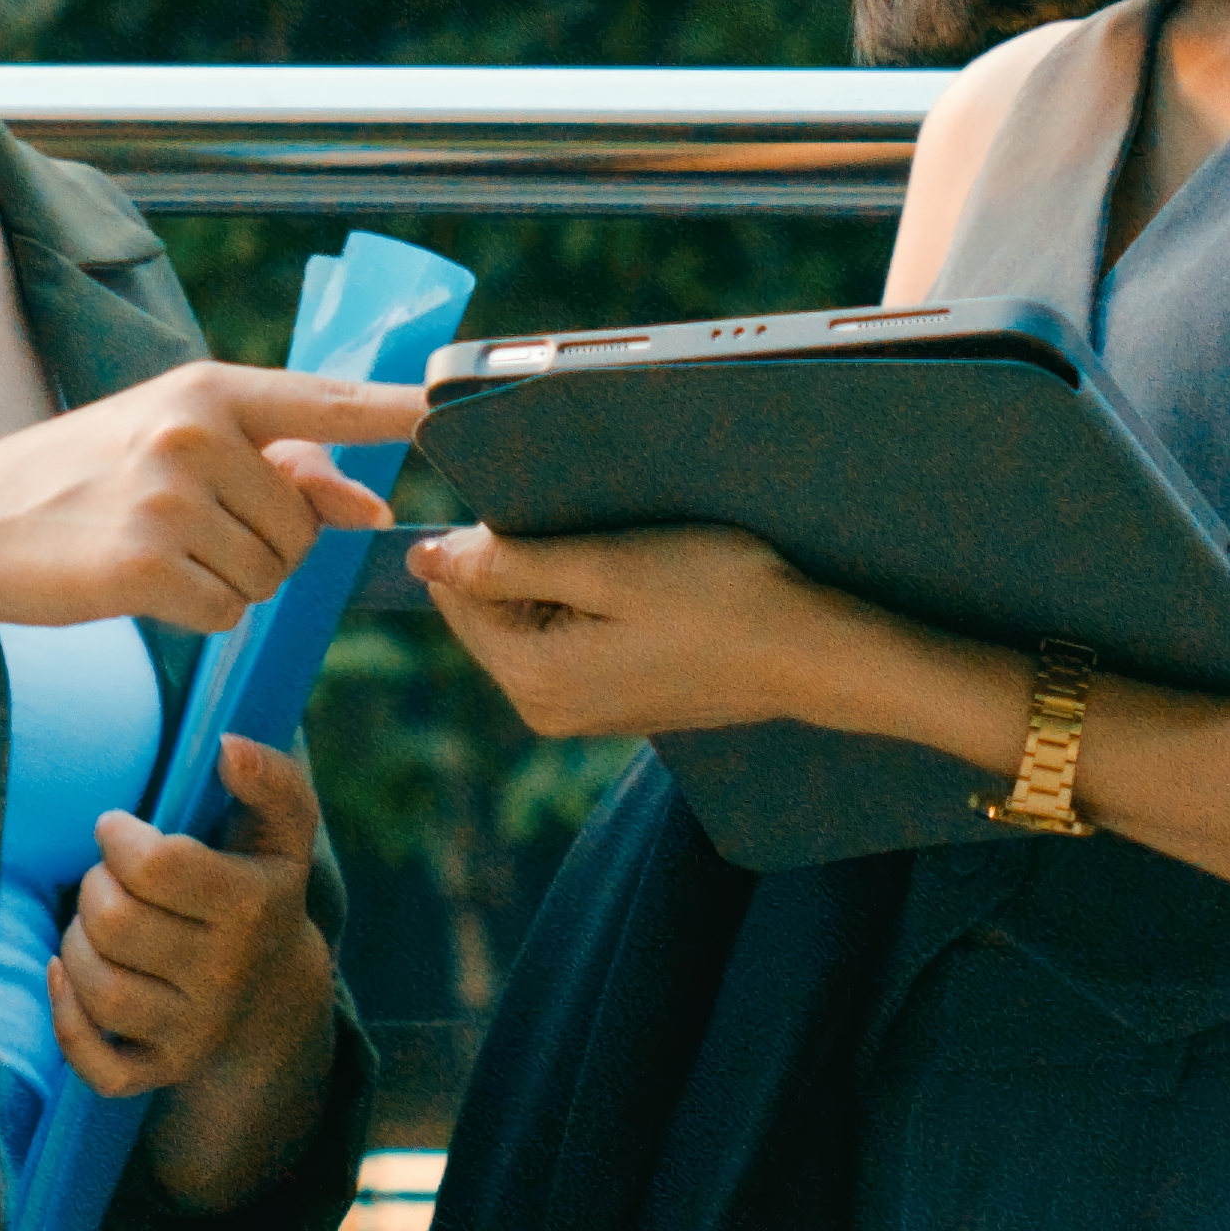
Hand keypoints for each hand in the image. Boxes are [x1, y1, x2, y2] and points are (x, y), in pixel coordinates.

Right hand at [0, 367, 428, 638]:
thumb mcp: (175, 446)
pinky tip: (142, 585)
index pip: (324, 400)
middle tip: (188, 528)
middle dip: (267, 544)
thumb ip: (275, 466)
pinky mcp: (147, 565)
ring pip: (273, 573)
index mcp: (205, 389)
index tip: (453, 406)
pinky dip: (196, 613)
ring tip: (159, 549)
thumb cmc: (83, 481)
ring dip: (231, 581)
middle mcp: (193, 433)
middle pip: (305, 522)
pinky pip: (228, 611)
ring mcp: (169, 498)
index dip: (396, 409)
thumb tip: (369, 508)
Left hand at [54, 733, 332, 1098]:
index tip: (120, 830)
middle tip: (109, 879)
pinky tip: (67, 978)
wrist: (280, 1001)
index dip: (118, 836)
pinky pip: (98, 1066)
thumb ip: (271, 778)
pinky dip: (68, 1022)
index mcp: (253, 908)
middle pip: (114, 922)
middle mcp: (226, 976)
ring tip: (95, 923)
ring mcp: (195, 1031)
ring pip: (100, 988)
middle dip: (94, 886)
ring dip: (76, 944)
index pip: (154, 865)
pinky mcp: (164, 1070)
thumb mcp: (285, 831)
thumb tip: (228, 746)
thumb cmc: (264, 889)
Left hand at [407, 521, 909, 741]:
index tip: (556, 517)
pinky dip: (586, 604)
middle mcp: (543, 709)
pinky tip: (639, 589)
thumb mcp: (605, 566)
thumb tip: (422, 558)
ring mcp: (578, 714)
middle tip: (602, 539)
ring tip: (629, 563)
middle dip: (524, 564)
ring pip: (527, 622)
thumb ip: (507, 563)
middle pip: (489, 612)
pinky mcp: (610, 704)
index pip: (457, 594)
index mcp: (531, 679)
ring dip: (559, 580)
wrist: (807, 652)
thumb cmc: (716, 597)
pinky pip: (564, 640)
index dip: (491, 540)